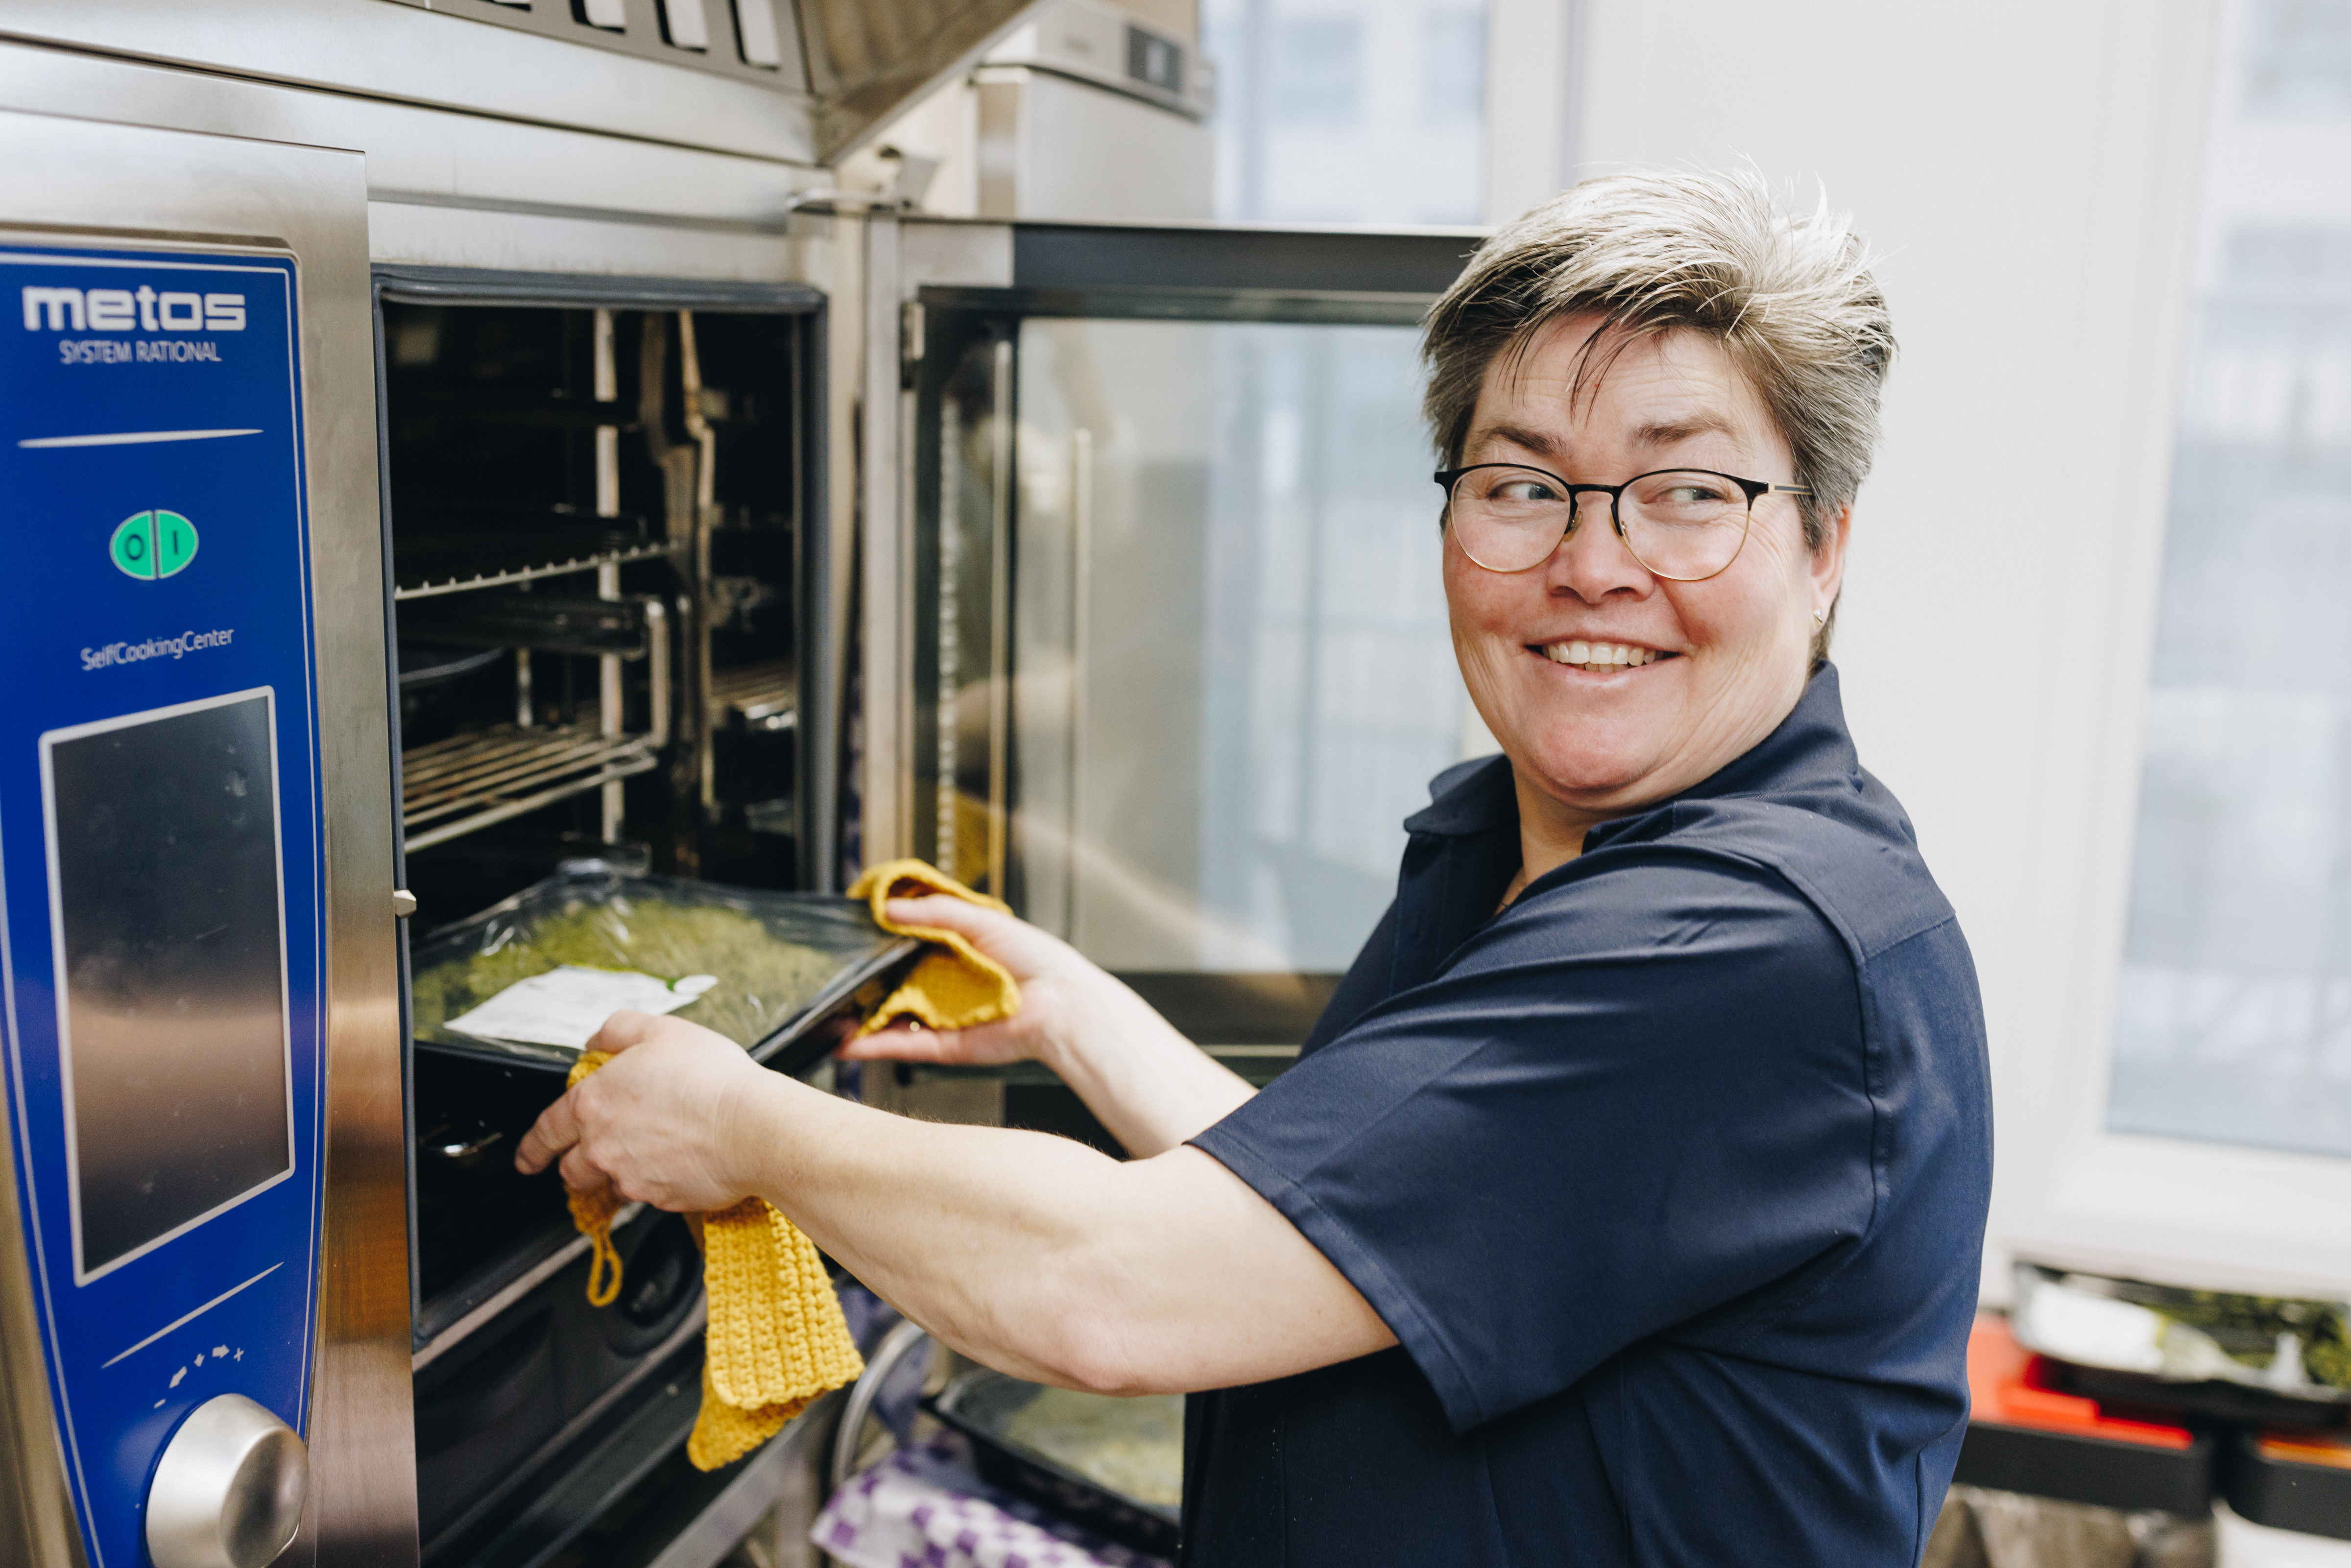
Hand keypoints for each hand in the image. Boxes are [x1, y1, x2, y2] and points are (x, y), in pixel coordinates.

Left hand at [514, 1010, 769, 1211]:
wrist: (752, 1127)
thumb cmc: (711, 1079)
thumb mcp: (660, 1030)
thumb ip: (618, 1031)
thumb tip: (596, 1042)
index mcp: (594, 1104)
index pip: (546, 1131)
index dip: (531, 1147)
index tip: (526, 1158)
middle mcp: (603, 1147)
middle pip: (572, 1168)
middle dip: (577, 1163)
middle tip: (596, 1153)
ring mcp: (630, 1178)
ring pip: (610, 1184)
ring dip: (620, 1172)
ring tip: (653, 1151)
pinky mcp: (661, 1200)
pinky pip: (648, 1195)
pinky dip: (657, 1181)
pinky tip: (681, 1160)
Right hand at [839, 896, 1124, 1072]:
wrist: (1062, 1004)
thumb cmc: (1037, 959)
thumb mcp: (982, 919)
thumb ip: (935, 911)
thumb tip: (889, 908)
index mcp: (956, 953)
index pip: (908, 946)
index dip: (880, 941)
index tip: (852, 933)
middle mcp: (946, 986)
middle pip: (894, 983)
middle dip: (863, 984)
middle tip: (833, 977)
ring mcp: (944, 1016)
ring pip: (893, 1019)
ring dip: (861, 1020)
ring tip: (831, 1016)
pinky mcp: (946, 1045)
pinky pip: (906, 1045)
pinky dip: (876, 1047)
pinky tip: (850, 1043)